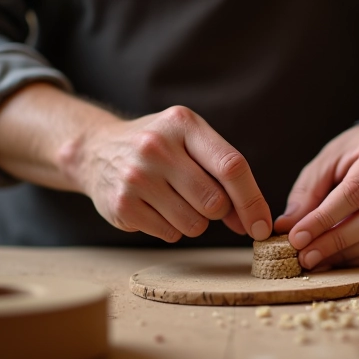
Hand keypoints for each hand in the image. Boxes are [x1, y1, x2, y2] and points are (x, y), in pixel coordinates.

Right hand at [65, 106, 272, 242]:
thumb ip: (223, 173)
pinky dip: (171, 228)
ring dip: (195, 221)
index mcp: (183, 124)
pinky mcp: (122, 205)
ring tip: (175, 199)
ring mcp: (136, 177)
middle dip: (219, 210)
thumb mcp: (189, 140)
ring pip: (195, 224)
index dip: (252, 200)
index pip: (231, 166)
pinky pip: (170, 234)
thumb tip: (252, 222)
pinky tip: (156, 206)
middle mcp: (157, 147)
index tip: (262, 226)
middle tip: (202, 198)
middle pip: (215, 202)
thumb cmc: (158, 147)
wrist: (96, 149)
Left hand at [273, 124, 358, 269]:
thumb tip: (286, 227)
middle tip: (305, 256)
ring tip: (316, 260)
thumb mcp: (327, 160)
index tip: (297, 236)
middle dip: (337, 241)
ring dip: (347, 254)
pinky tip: (335, 260)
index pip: (356, 191)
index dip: (325, 217)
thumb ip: (307, 192)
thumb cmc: (354, 152)